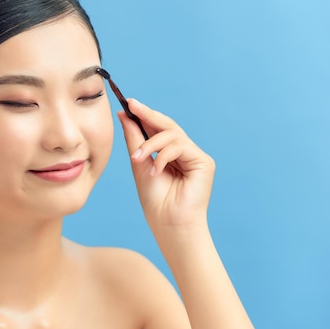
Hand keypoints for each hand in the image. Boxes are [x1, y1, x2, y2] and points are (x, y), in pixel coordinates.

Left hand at [118, 99, 215, 231]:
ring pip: (172, 134)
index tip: (127, 104)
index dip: (143, 115)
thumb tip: (125, 115)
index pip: (157, 129)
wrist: (168, 224)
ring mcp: (195, 156)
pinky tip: (155, 171)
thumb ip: (135, 140)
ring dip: (151, 144)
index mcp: (169, 154)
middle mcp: (184, 152)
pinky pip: (181, 146)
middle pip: (168, 125)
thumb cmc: (155, 201)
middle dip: (148, 114)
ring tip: (137, 158)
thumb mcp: (139, 164)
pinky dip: (164, 156)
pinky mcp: (204, 162)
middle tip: (132, 105)